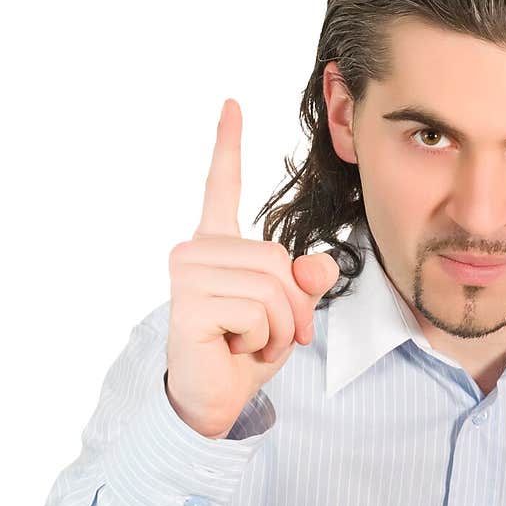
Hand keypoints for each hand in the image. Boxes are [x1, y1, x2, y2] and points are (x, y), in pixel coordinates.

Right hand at [166, 98, 340, 436]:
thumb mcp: (286, 314)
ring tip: (249, 344)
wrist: (213, 400)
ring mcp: (187, 275)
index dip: (228, 146)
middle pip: (276, 258)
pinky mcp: (188, 304)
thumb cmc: (243, 353)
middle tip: (271, 337)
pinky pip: (256, 312)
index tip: (232, 104)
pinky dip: (261, 341)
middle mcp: (195, 251)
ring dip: (276, 329)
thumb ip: (306, 282)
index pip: (222, 187)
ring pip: (271, 287)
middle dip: (291, 307)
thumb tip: (318, 264)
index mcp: (216, 245)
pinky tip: (234, 350)